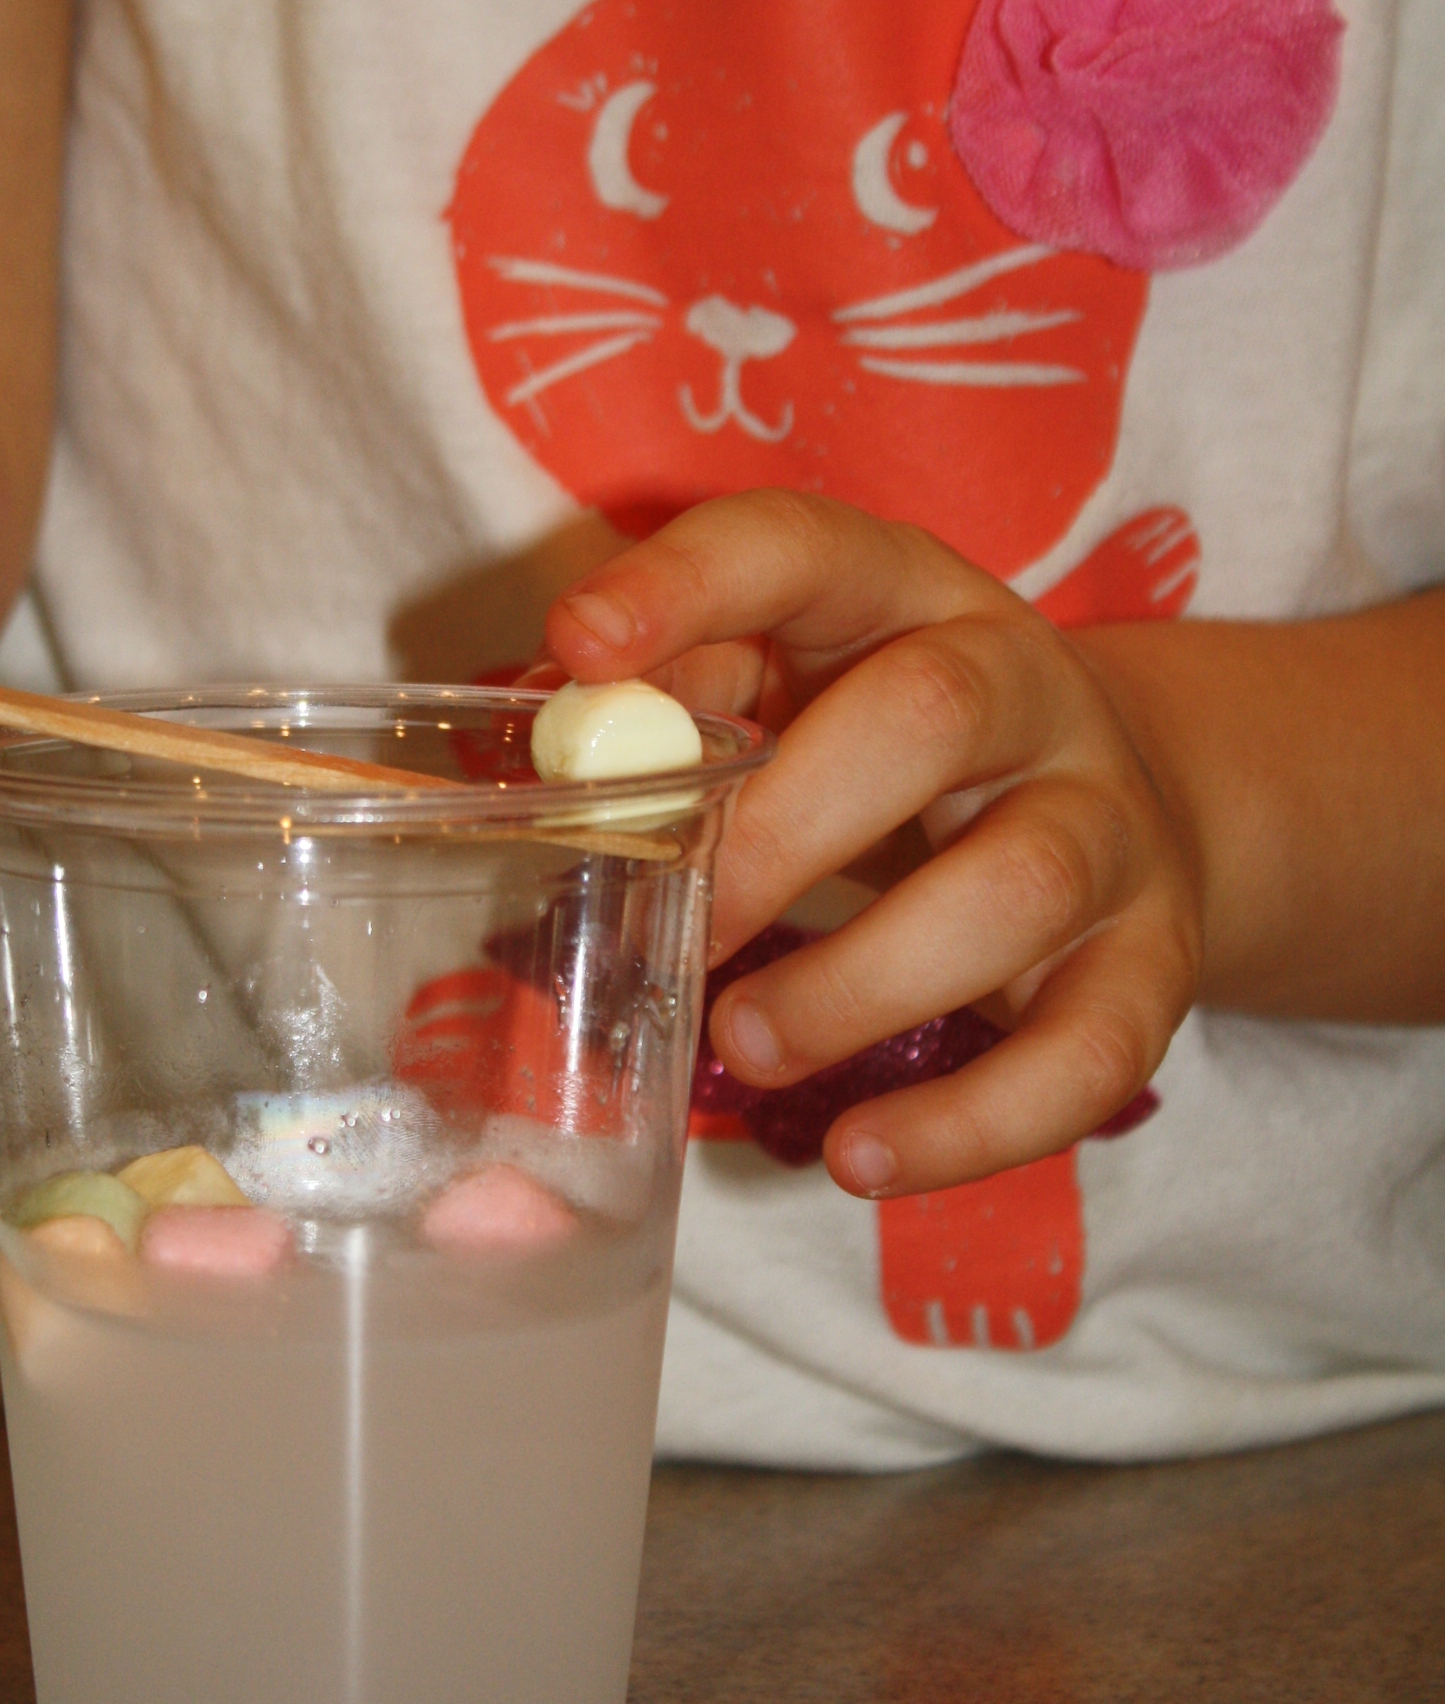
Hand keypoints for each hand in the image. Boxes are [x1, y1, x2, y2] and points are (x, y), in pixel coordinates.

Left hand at [545, 491, 1203, 1197]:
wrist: (1129, 804)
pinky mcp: (1150, 964)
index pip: (804, 548)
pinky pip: (1084, 1052)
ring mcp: (1104, 825)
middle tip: (692, 923)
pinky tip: (860, 1155)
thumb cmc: (891, 749)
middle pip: (933, 715)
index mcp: (905, 595)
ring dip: (860, 982)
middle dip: (787, 827)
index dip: (690, 585)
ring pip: (1016, 888)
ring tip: (744, 1040)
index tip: (581, 643)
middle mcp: (1026, 687)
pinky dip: (971, 1124)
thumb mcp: (796, 684)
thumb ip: (680, 697)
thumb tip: (551, 735)